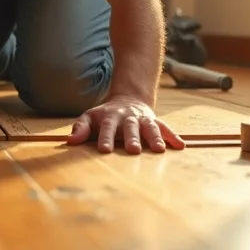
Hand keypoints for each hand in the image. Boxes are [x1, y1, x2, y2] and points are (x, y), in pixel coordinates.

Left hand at [66, 95, 185, 153]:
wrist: (128, 100)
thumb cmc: (105, 115)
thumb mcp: (89, 117)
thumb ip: (80, 128)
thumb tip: (69, 142)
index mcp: (110, 117)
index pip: (107, 127)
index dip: (106, 138)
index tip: (105, 150)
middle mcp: (128, 118)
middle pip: (130, 127)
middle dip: (132, 138)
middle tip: (133, 150)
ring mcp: (143, 119)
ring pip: (149, 127)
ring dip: (155, 137)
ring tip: (159, 150)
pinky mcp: (155, 121)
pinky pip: (165, 128)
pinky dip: (173, 136)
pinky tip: (180, 146)